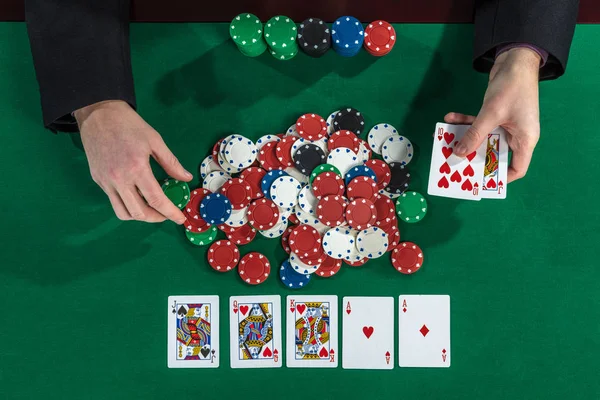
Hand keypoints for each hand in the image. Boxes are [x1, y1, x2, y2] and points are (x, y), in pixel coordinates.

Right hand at [75, 100, 191, 222]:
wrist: (98, 114)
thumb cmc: (129, 124)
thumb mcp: (155, 140)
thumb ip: (171, 163)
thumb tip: (185, 178)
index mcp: (137, 168)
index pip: (156, 200)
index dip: (170, 213)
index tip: (180, 219)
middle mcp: (119, 179)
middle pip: (139, 212)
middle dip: (156, 218)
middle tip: (167, 214)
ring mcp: (106, 181)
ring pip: (123, 213)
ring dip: (140, 216)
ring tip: (152, 210)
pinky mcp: (98, 180)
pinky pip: (113, 201)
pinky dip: (127, 205)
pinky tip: (137, 197)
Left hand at [445, 47, 540, 181]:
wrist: (515, 59)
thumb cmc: (511, 88)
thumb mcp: (491, 114)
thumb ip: (474, 135)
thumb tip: (458, 154)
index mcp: (525, 140)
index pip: (517, 168)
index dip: (501, 178)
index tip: (480, 181)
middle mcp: (517, 135)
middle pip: (495, 154)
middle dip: (475, 157)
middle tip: (456, 163)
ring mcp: (506, 125)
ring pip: (484, 138)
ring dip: (466, 138)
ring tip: (446, 140)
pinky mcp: (497, 115)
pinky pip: (480, 124)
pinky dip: (466, 122)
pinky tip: (449, 117)